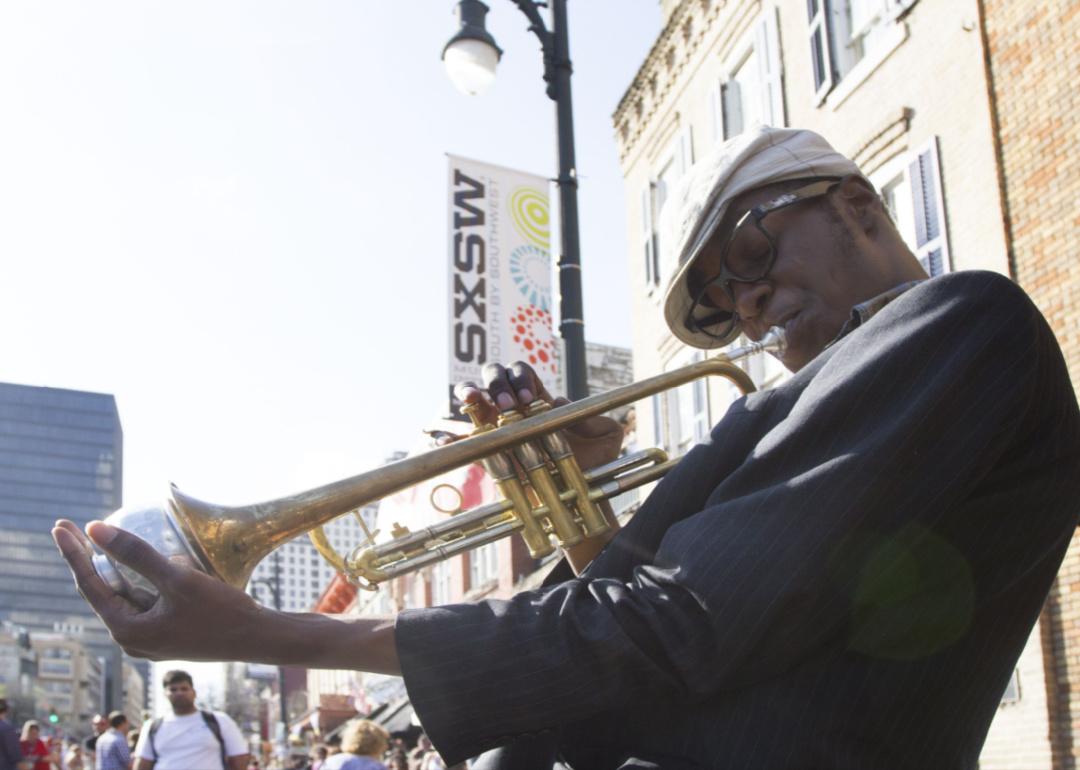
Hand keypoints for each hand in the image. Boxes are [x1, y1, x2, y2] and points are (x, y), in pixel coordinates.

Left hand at [51, 519, 270, 661]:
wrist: (257, 638)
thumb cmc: (220, 611)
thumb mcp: (178, 579)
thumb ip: (136, 554)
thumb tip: (95, 530)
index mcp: (127, 629)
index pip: (89, 584)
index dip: (73, 553)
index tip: (60, 526)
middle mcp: (132, 638)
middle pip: (103, 590)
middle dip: (88, 558)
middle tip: (71, 528)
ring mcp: (149, 637)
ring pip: (125, 594)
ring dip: (117, 568)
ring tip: (103, 542)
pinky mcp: (166, 632)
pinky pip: (145, 600)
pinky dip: (140, 579)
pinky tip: (149, 563)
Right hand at [454, 361, 623, 470]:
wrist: (580, 497)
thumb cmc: (594, 463)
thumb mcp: (607, 436)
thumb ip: (595, 416)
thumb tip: (560, 403)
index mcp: (539, 400)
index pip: (521, 373)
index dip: (521, 378)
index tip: (528, 398)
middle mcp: (515, 409)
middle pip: (494, 376)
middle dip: (497, 382)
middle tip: (507, 404)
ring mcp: (497, 428)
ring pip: (473, 400)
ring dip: (469, 392)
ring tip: (472, 399)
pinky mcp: (486, 453)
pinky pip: (461, 441)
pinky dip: (447, 437)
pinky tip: (443, 438)